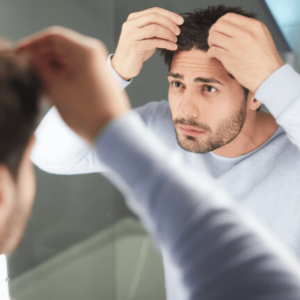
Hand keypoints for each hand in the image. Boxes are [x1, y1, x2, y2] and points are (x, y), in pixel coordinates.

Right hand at [16, 26, 130, 143]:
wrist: (112, 133)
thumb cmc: (88, 112)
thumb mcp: (57, 89)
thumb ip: (39, 69)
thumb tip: (28, 59)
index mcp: (85, 51)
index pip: (52, 37)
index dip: (32, 44)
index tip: (18, 55)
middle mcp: (92, 56)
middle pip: (59, 49)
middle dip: (40, 60)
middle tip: (26, 73)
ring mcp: (95, 69)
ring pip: (65, 63)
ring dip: (49, 71)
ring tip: (37, 85)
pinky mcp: (95, 81)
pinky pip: (73, 74)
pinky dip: (60, 79)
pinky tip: (49, 91)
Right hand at [112, 7, 183, 80]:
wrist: (123, 66)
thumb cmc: (136, 51)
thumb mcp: (145, 37)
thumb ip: (154, 28)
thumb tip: (174, 25)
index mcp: (133, 19)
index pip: (154, 11)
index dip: (169, 15)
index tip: (180, 21)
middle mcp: (130, 25)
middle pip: (154, 17)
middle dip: (169, 23)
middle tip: (178, 31)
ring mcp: (131, 36)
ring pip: (154, 28)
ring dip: (168, 34)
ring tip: (175, 40)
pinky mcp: (134, 47)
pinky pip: (153, 42)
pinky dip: (166, 44)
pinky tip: (172, 47)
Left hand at [207, 13, 284, 92]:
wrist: (269, 77)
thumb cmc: (265, 60)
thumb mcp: (262, 37)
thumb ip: (247, 30)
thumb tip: (229, 30)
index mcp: (253, 26)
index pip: (228, 17)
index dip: (220, 23)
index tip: (220, 31)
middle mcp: (244, 33)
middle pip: (218, 25)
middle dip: (213, 32)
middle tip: (214, 40)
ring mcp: (236, 46)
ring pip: (213, 37)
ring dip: (210, 42)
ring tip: (214, 47)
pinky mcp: (229, 58)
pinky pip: (213, 50)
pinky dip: (210, 53)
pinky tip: (213, 55)